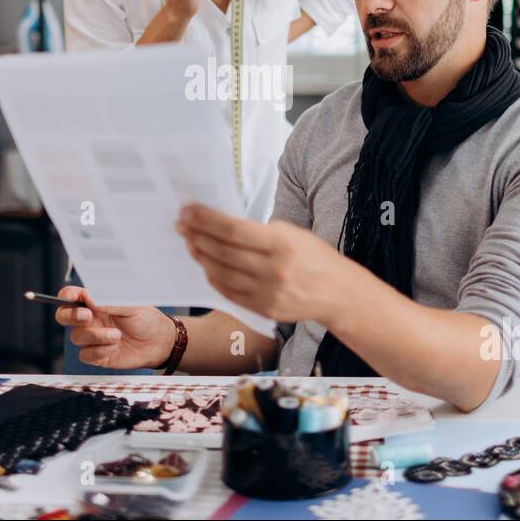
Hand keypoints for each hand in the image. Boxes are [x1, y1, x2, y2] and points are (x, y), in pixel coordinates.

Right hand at [54, 286, 176, 368]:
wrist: (159, 343)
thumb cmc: (146, 319)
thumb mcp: (131, 305)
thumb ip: (110, 301)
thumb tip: (89, 297)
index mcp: (96, 302)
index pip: (72, 296)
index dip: (67, 296)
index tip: (72, 297)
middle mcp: (91, 319)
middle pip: (64, 316)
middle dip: (70, 316)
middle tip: (87, 315)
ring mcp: (92, 337)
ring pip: (77, 336)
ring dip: (95, 336)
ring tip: (117, 335)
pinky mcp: (97, 355)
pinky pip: (86, 354)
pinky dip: (99, 351)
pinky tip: (114, 347)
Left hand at [175, 204, 366, 324]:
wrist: (338, 293)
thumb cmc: (314, 257)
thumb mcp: (292, 233)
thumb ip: (258, 231)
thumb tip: (220, 224)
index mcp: (282, 244)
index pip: (233, 230)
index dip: (206, 220)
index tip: (188, 211)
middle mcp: (274, 271)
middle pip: (222, 252)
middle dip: (197, 235)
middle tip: (182, 224)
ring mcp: (267, 294)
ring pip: (221, 273)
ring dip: (201, 256)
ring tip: (190, 242)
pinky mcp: (263, 309)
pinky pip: (228, 292)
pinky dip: (213, 277)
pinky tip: (206, 265)